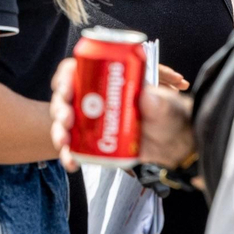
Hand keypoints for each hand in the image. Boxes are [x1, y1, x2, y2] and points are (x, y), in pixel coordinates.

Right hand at [51, 58, 195, 171]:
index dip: (65, 78)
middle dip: (60, 108)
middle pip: (64, 98)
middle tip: (67, 118)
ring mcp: (89, 122)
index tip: (67, 89)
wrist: (174, 145)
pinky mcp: (91, 143)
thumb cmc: (167, 116)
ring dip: (60, 132)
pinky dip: (69, 155)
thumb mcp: (165, 105)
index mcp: (104, 79)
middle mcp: (92, 99)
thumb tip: (146, 96)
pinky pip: (73, 148)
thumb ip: (157, 101)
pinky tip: (72, 162)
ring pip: (64, 124)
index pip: (75, 71)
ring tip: (64, 142)